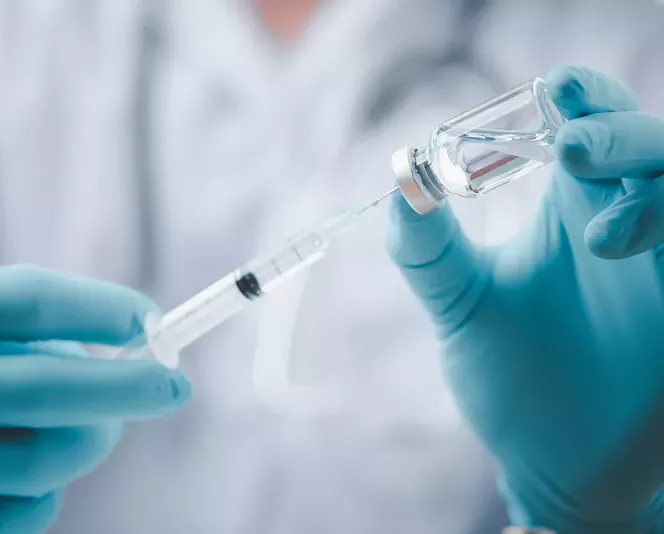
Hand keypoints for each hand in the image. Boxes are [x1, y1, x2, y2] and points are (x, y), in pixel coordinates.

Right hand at [0, 255, 189, 532]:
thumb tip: (94, 344)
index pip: (34, 302)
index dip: (105, 312)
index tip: (152, 322)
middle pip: (52, 391)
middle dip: (133, 389)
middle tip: (175, 389)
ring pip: (39, 460)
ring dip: (89, 442)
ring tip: (97, 428)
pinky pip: (5, 516)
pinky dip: (42, 495)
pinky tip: (43, 475)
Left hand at [386, 66, 663, 532]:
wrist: (556, 462)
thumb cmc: (514, 378)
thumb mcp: (461, 307)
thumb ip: (428, 249)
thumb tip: (401, 178)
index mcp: (572, 206)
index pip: (589, 124)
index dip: (580, 97)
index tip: (551, 91)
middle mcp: (627, 222)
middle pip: (650, 142)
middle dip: (619, 133)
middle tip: (571, 149)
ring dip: (652, 193)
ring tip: (598, 236)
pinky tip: (627, 249)